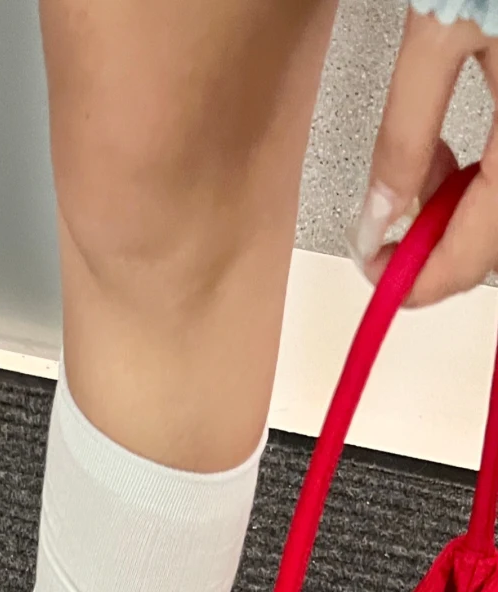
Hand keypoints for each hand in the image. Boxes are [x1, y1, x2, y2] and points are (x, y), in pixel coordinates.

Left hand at [349, 9, 496, 305]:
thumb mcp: (436, 29)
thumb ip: (406, 136)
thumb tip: (380, 219)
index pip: (481, 248)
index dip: (426, 280)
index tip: (381, 286)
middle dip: (446, 251)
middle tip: (390, 242)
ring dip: (468, 216)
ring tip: (420, 188)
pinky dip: (489, 178)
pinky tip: (457, 156)